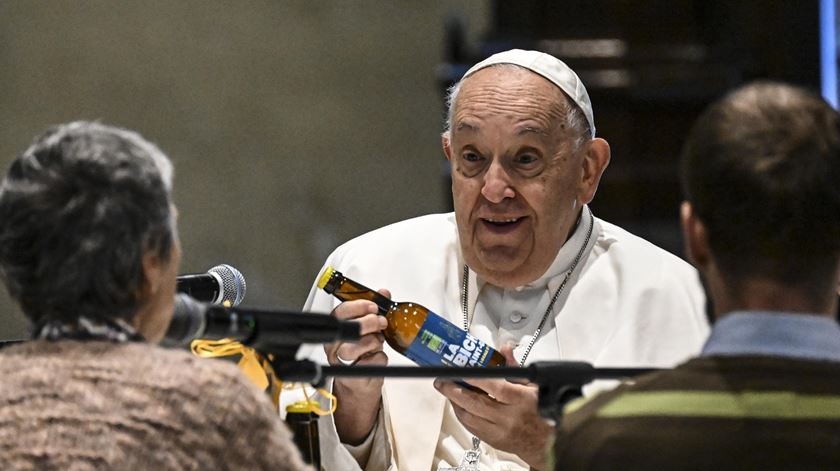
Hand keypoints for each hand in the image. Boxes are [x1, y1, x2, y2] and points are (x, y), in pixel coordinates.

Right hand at [324, 289, 389, 444]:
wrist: (360, 382)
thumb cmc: (361, 352)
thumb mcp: (367, 328)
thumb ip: (373, 309)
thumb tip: (384, 292)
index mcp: (334, 330)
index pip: (339, 313)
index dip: (357, 307)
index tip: (372, 306)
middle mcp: (333, 346)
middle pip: (348, 329)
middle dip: (369, 323)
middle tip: (381, 323)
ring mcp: (340, 362)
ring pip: (355, 347)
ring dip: (373, 342)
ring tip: (378, 342)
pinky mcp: (353, 377)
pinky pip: (370, 362)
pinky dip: (379, 358)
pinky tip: (377, 357)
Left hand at [433, 345, 552, 469]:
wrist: (547, 442)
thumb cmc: (540, 411)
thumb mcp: (533, 385)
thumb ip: (514, 367)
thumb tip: (504, 349)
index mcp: (521, 400)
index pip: (495, 387)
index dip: (475, 378)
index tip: (460, 370)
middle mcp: (509, 417)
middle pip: (476, 403)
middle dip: (454, 390)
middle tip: (442, 381)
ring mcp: (500, 431)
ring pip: (469, 417)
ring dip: (454, 402)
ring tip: (446, 390)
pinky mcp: (493, 441)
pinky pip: (471, 428)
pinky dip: (462, 415)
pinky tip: (457, 406)